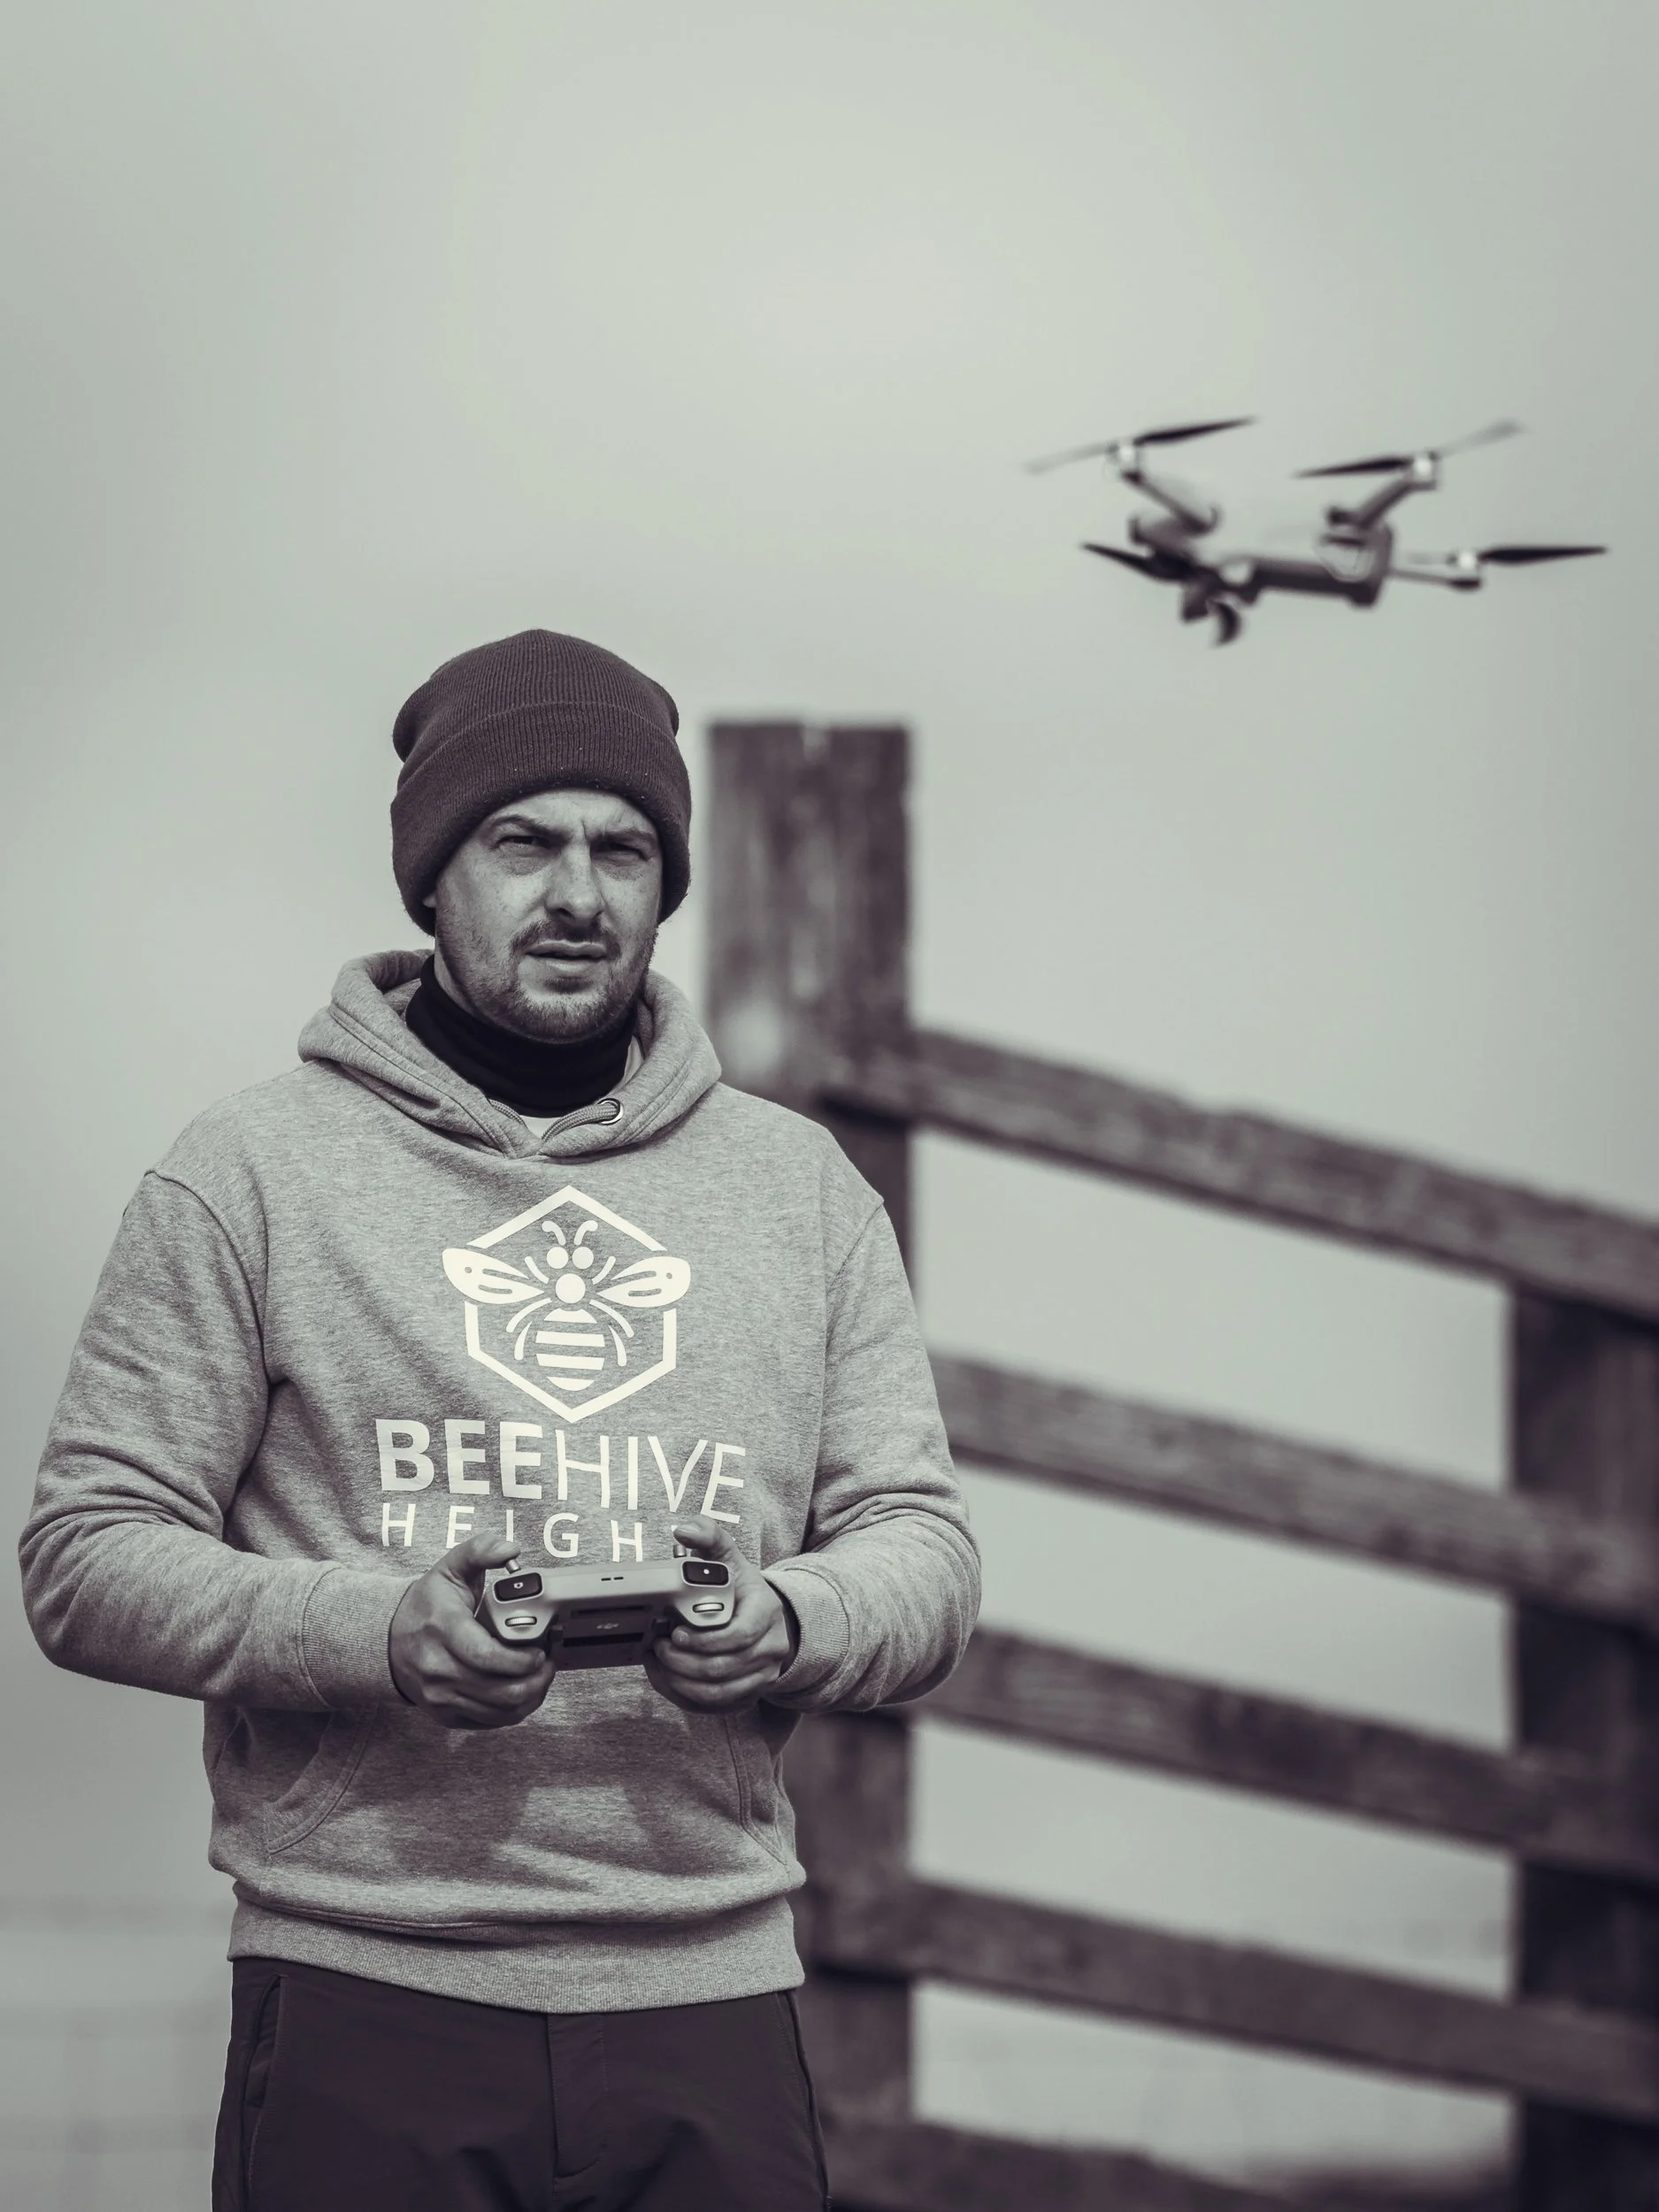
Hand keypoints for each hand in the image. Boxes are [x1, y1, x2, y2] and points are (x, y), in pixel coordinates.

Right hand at [388, 1534, 555, 1729]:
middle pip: (500, 1690)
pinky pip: (489, 1722)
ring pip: (499, 1712)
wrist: (387, 1640)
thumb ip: (480, 1551)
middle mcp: (439, 1669)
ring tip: (540, 1676)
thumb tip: (510, 1548)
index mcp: (443, 1631)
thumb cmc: (425, 1605)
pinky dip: (514, 1711)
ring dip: (530, 1696)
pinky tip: (523, 1690)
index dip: (522, 1660)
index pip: (487, 1657)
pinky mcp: (445, 1715)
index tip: (540, 1650)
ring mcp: (441, 1696)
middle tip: (548, 1663)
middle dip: (536, 1679)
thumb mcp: (450, 1568)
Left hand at [645, 1519, 798, 1712]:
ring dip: (681, 1682)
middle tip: (658, 1647)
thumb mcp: (730, 1559)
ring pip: (718, 1693)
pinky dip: (686, 1697)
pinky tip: (667, 1679)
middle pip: (723, 1668)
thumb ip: (709, 1538)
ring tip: (659, 1663)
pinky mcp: (749, 1694)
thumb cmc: (742, 1590)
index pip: (740, 1635)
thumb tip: (684, 1529)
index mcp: (766, 1614)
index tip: (675, 1632)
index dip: (704, 1640)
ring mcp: (762, 1676)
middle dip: (683, 1662)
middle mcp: (770, 1649)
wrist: (769, 1620)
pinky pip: (716, 1706)